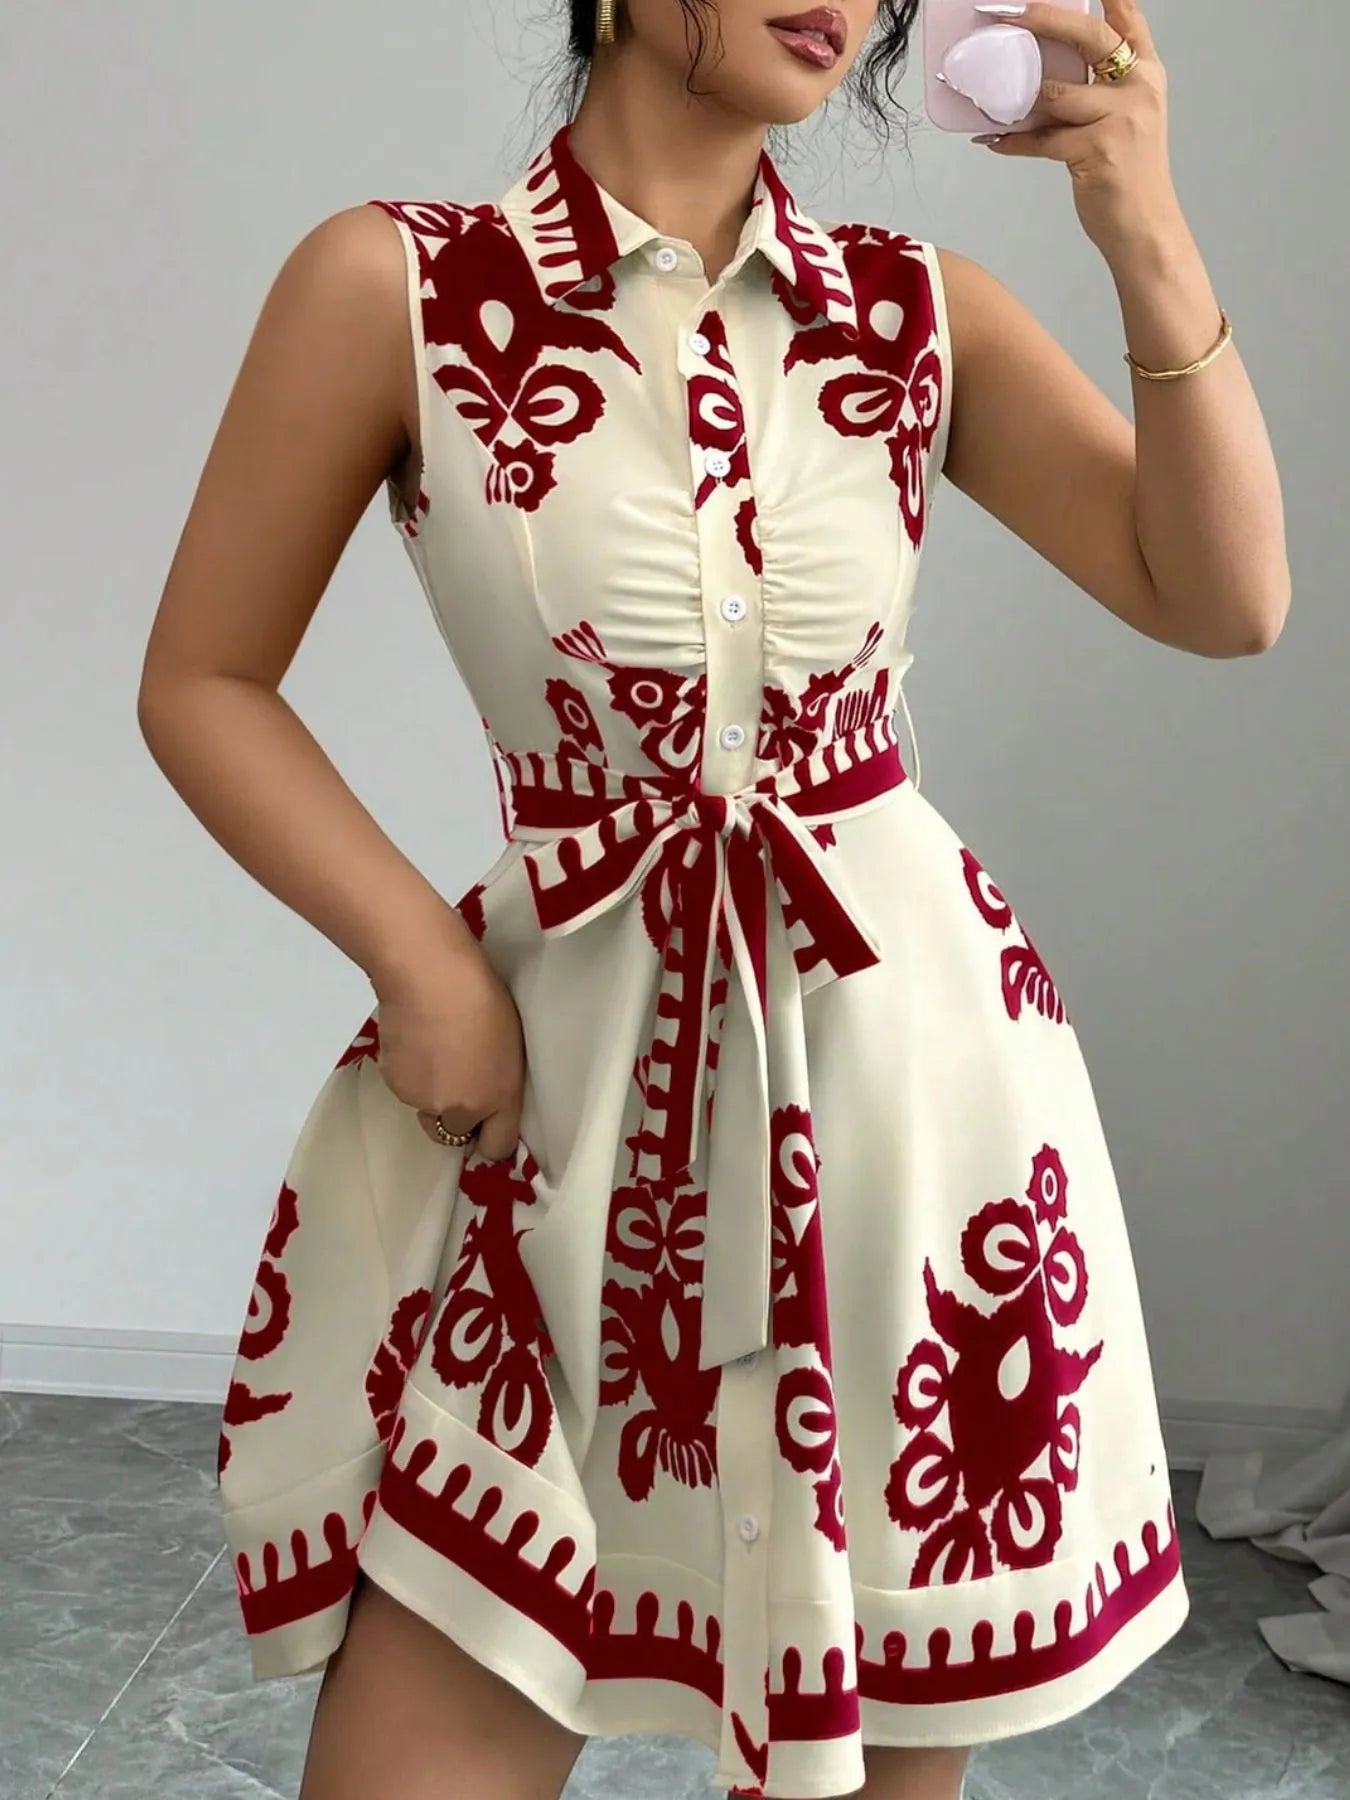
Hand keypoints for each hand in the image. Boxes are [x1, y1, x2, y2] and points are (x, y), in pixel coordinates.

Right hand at [371, 942, 524, 1160]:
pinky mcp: (395, 1084)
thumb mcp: (510, 1042)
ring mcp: (425, 1099)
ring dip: (431, 1090)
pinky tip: (415, 1038)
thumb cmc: (482, 994)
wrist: (429, 975)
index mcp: (502, 1096)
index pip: (498, 1146)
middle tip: (457, 1076)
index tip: (487, 1125)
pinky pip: (406, 1088)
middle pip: (454, 1133)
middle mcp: (463, 1109)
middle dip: (457, 1115)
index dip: (491, 1138)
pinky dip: (410, 1072)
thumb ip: (499, 1080)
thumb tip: (483, 1094)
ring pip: (427, 1108)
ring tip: (434, 1045)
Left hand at [974, 0, 1181, 258]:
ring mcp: (1119, 118)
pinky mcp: (1096, 150)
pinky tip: (993, 140)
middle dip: (1045, 18)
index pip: (1130, 20)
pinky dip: (1013, 141)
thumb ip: (1102, 88)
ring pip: (1055, 93)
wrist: (1146, 228)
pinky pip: (1042, 140)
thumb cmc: (1131, 177)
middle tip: (1008, 12)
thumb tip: (1052, 72)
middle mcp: (1138, 88)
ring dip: (1017, 96)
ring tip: (988, 95)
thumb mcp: (1129, 120)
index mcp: (1147, 75)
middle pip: (1089, 36)